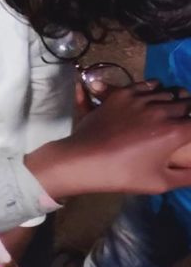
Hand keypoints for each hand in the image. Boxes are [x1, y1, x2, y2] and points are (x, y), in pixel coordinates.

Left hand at [25, 81, 190, 199]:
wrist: (85, 160)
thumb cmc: (123, 175)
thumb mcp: (161, 182)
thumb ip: (188, 175)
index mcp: (174, 132)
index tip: (188, 134)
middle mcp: (161, 110)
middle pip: (186, 103)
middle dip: (188, 111)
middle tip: (183, 120)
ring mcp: (140, 99)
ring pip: (168, 91)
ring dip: (175, 99)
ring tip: (173, 107)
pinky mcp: (123, 93)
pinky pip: (147, 84)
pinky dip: (156, 88)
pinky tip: (155, 95)